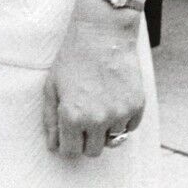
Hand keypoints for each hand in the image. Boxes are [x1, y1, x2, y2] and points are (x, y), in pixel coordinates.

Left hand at [43, 0, 144, 157]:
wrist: (102, 35)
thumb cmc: (72, 59)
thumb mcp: (52, 87)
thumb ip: (51, 120)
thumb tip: (53, 147)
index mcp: (72, 116)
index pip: (70, 152)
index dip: (67, 144)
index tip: (68, 135)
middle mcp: (97, 120)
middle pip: (93, 152)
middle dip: (85, 140)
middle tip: (83, 120)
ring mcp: (119, 114)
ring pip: (112, 141)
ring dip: (104, 130)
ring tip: (98, 106)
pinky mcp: (137, 106)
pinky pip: (129, 128)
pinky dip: (121, 121)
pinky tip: (113, 100)